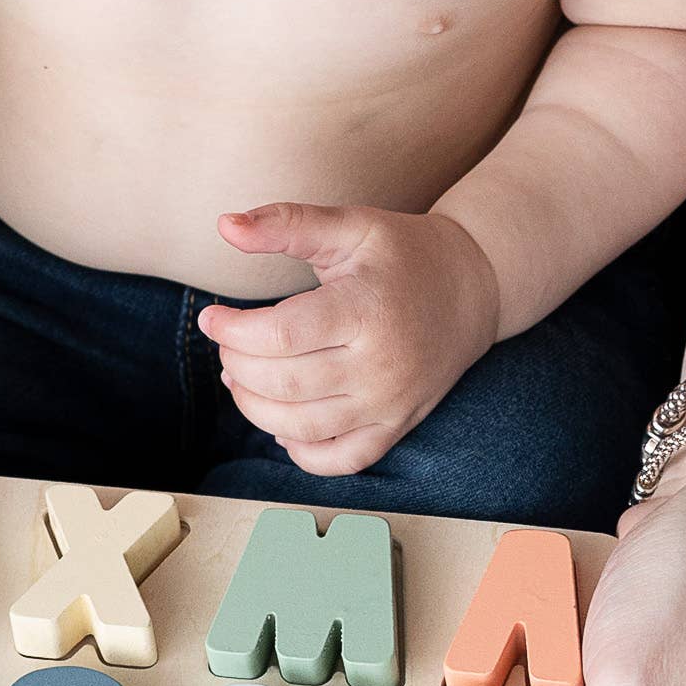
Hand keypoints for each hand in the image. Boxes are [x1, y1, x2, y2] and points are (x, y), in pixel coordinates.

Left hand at [195, 203, 503, 477]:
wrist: (473, 288)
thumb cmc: (404, 255)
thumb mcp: (350, 226)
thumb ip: (286, 224)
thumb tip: (224, 225)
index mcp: (366, 310)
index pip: (279, 335)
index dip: (232, 330)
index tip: (212, 317)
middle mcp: (380, 366)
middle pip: (283, 383)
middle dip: (237, 364)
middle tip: (228, 343)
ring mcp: (390, 404)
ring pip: (301, 427)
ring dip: (254, 407)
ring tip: (241, 377)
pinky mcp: (396, 427)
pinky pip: (339, 461)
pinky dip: (301, 451)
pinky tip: (282, 422)